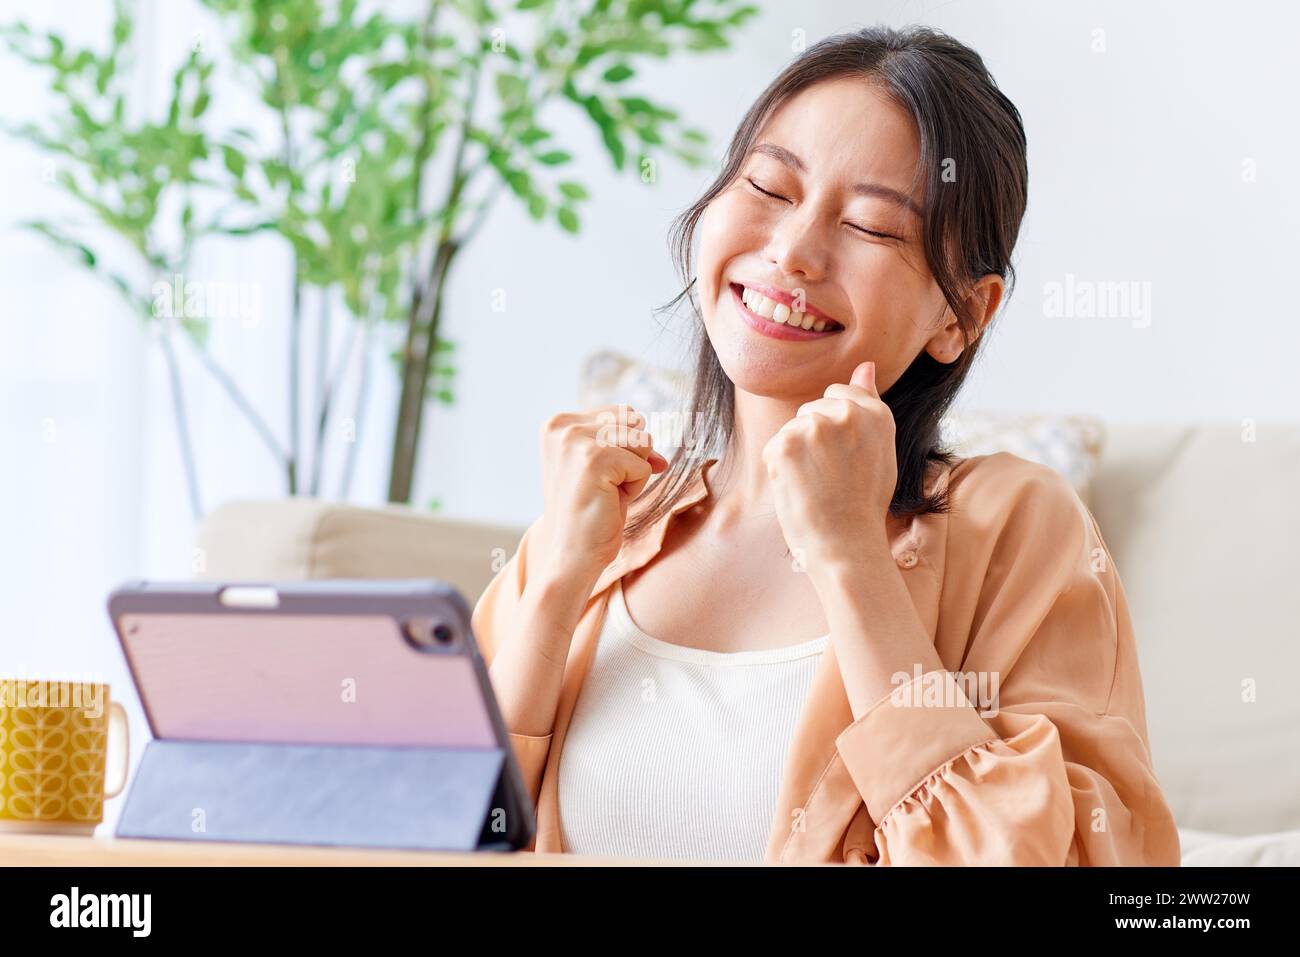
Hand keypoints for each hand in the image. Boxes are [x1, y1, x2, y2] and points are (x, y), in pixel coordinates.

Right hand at [534, 404, 668, 586]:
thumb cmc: (589, 514)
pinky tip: (608, 502)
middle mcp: (562, 425)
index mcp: (559, 422)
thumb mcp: (608, 469)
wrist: (572, 554)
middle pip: (635, 421)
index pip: (624, 413)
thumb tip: (661, 458)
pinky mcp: (594, 459)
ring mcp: (575, 440)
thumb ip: (630, 447)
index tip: (597, 476)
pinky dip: (635, 487)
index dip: (625, 448)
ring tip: (606, 494)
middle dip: (631, 457)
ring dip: (634, 472)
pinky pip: (643, 465)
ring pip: (642, 441)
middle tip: (603, 487)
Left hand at [762, 360, 896, 574]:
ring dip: (796, 453)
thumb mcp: (880, 450)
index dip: (836, 428)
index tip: (843, 456)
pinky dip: (779, 468)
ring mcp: (814, 426)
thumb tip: (864, 365)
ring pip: (792, 429)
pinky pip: (774, 447)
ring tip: (816, 484)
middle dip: (814, 438)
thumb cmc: (863, 503)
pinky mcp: (785, 443)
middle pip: (812, 409)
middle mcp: (846, 413)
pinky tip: (799, 488)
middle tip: (832, 476)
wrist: (845, 543)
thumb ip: (869, 404)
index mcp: (876, 413)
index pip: (840, 393)